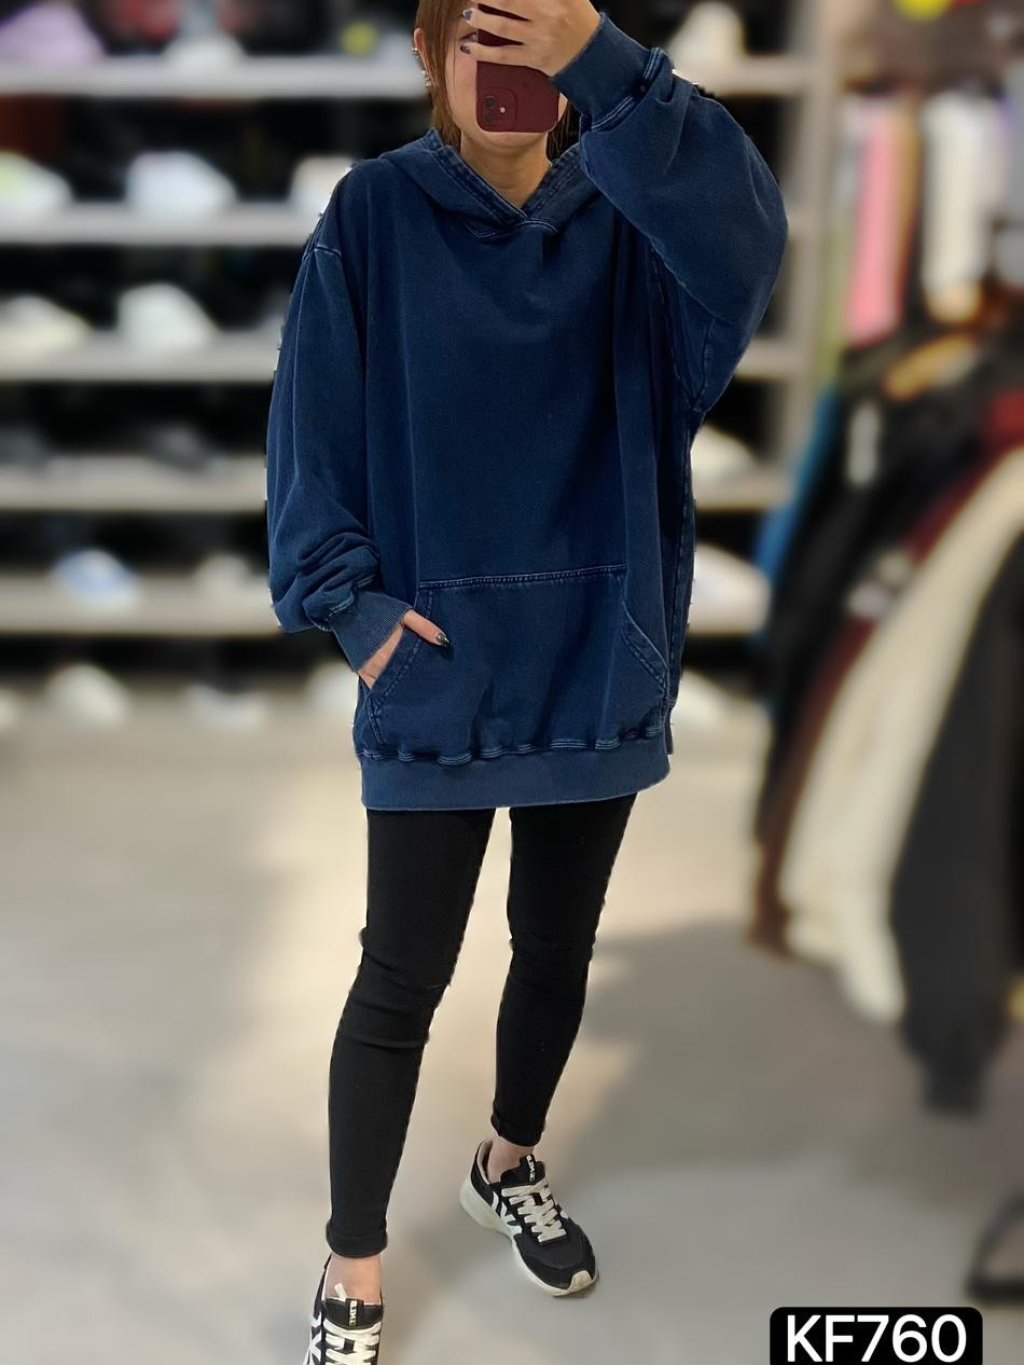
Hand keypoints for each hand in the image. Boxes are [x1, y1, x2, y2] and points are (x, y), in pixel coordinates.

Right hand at [359, 609, 448, 689]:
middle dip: (417, 681)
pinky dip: (387, 688)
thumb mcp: (405, 613)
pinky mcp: (363, 672)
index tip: (437, 674)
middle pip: (404, 680)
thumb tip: (443, 641)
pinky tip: (396, 686)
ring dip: (402, 686)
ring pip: (391, 686)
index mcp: (393, 649)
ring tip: (414, 682)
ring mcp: (370, 670)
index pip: (416, 670)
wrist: (349, 609)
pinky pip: (377, 688)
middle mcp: (380, 664)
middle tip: (428, 680)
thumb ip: (424, 627)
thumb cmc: (376, 609)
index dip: (427, 673)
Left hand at [457, 1, 600, 78]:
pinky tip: (467, 47)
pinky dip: (483, 52)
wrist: (593, 56)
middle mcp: (547, 14)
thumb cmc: (580, 21)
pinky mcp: (533, 58)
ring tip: (468, 13)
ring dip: (481, 18)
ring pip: (503, 26)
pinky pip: (504, 55)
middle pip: (509, 1)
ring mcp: (539, 38)